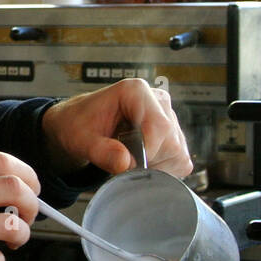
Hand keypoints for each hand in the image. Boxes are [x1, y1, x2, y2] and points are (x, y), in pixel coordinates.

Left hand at [41, 77, 191, 177]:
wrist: (81, 126)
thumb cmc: (80, 126)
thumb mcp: (81, 140)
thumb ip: (101, 151)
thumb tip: (125, 163)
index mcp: (136, 92)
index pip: (160, 126)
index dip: (147, 151)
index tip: (127, 162)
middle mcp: (158, 101)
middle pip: (172, 143)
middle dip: (148, 161)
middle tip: (122, 159)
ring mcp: (169, 117)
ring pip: (178, 154)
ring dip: (154, 166)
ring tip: (129, 156)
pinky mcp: (175, 135)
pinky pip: (180, 161)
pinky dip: (161, 169)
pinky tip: (141, 160)